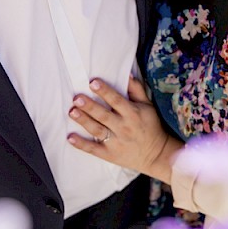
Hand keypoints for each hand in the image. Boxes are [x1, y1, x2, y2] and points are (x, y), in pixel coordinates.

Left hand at [67, 76, 181, 182]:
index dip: (105, 91)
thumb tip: (127, 74)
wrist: (157, 155)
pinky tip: (70, 138)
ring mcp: (116, 142)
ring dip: (84, 121)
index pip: (117, 100)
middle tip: (77, 98)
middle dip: (90, 106)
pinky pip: (94, 149)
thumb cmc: (151, 126)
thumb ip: (136, 90)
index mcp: (132, 114)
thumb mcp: (148, 106)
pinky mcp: (110, 154)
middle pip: (104, 115)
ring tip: (72, 112)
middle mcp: (124, 128)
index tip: (93, 83)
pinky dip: (82, 144)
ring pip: (97, 130)